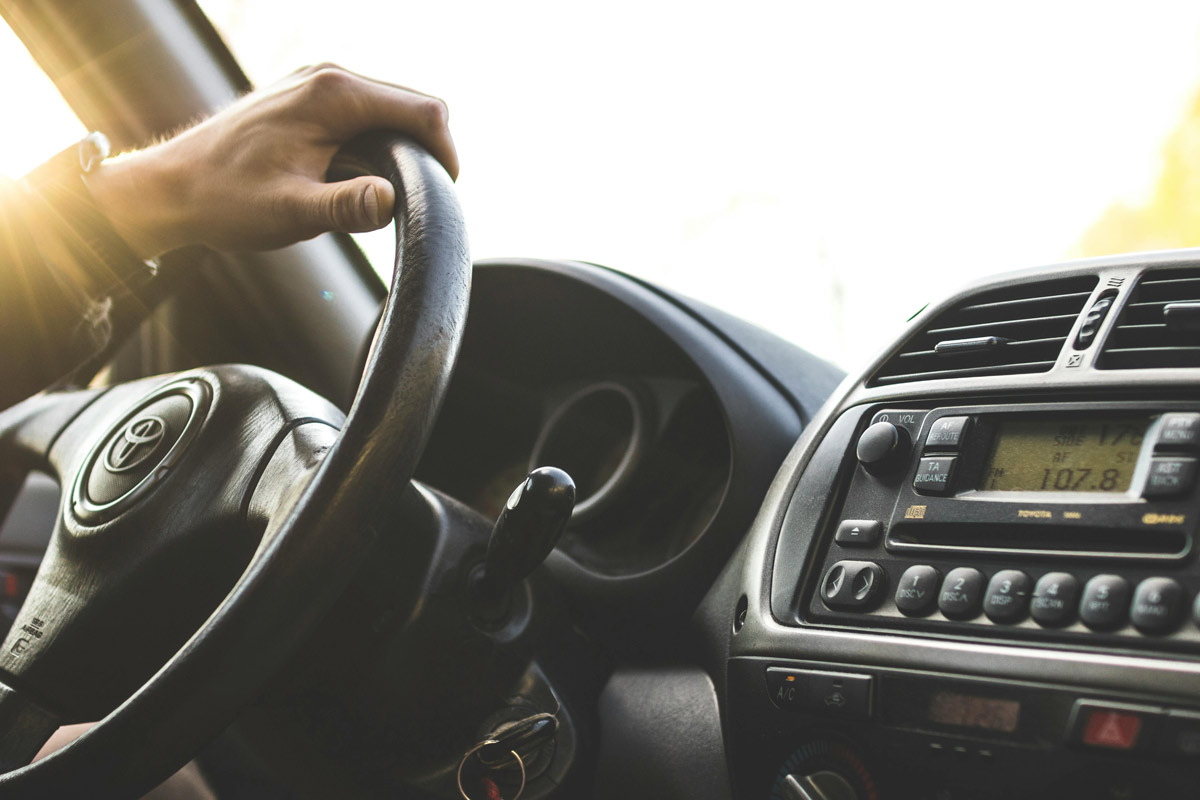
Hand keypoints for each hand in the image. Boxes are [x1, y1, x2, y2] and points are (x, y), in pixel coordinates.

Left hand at [83, 65, 458, 257]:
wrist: (170, 189)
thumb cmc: (226, 200)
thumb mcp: (292, 212)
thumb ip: (346, 207)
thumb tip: (392, 201)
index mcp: (334, 95)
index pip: (423, 111)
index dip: (447, 153)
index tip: (444, 195)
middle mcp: (328, 77)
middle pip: (413, 105)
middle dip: (428, 151)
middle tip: (422, 202)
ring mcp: (317, 85)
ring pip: (391, 109)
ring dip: (404, 149)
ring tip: (391, 194)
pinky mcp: (308, 100)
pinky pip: (366, 114)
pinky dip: (379, 144)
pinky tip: (363, 179)